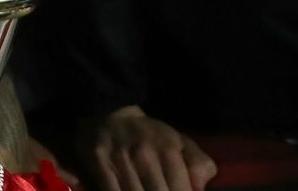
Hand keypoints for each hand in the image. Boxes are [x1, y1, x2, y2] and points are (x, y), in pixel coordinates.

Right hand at [80, 105, 216, 190]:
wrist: (108, 113)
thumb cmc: (148, 135)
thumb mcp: (179, 142)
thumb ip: (198, 164)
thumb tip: (200, 188)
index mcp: (168, 149)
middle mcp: (145, 154)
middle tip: (160, 190)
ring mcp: (120, 160)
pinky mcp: (97, 163)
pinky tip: (125, 190)